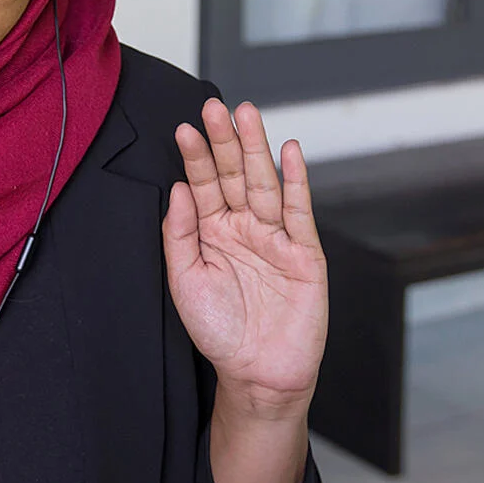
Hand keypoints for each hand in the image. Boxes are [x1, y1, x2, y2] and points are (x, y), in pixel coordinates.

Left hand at [162, 99, 327, 415]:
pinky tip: (289, 152)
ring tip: (246, 114)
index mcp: (212, 233)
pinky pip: (299, 211)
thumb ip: (179, 234)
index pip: (202, 185)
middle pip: (233, 175)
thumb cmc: (218, 331)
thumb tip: (179, 188)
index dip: (195, 157)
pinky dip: (296, 181)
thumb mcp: (184, 281)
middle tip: (214, 108)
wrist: (256, 374)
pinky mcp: (304, 254)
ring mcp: (275, 238)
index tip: (184, 129)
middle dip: (225, 141)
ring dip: (256, 149)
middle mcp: (243, 228)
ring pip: (264, 184)